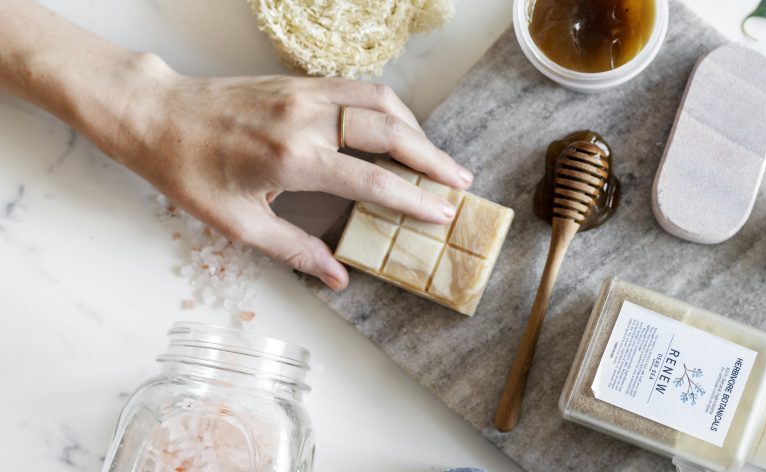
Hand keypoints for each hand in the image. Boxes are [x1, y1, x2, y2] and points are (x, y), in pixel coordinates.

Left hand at [99, 58, 471, 290]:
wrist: (156, 116)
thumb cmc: (189, 172)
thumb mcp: (238, 224)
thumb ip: (296, 250)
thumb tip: (338, 277)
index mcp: (291, 160)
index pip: (372, 180)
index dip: (413, 199)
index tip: (442, 212)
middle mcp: (305, 120)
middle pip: (389, 132)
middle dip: (432, 158)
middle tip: (460, 181)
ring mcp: (304, 95)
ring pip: (380, 101)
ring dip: (416, 128)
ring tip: (435, 156)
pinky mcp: (300, 83)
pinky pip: (358, 89)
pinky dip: (388, 109)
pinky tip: (397, 128)